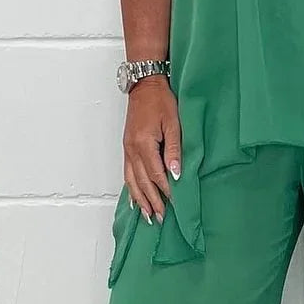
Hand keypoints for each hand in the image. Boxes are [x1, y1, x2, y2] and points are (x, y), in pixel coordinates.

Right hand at [123, 76, 180, 224]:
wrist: (144, 85)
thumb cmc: (160, 100)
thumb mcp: (173, 122)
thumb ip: (174, 148)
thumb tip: (176, 173)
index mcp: (144, 144)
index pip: (156, 174)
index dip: (165, 191)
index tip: (174, 204)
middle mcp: (132, 149)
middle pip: (142, 182)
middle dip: (151, 201)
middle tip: (159, 218)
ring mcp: (127, 149)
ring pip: (132, 181)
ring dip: (139, 199)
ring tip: (147, 215)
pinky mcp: (127, 147)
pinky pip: (127, 173)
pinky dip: (131, 188)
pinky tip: (135, 198)